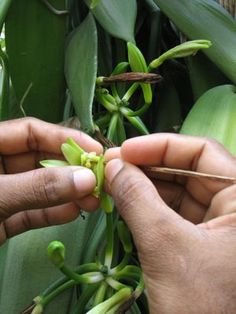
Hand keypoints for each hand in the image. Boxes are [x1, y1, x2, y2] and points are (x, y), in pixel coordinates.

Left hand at [0, 117, 102, 244]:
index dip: (64, 138)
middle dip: (71, 171)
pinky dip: (53, 213)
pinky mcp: (5, 219)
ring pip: (41, 188)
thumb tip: (86, 178)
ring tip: (93, 200)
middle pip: (41, 161)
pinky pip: (32, 212)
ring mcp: (3, 193)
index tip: (95, 151)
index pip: (31, 132)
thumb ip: (40, 186)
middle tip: (99, 181)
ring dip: (67, 194)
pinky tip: (73, 213)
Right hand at [105, 134, 235, 313]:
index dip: (160, 147)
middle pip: (186, 171)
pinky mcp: (201, 242)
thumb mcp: (166, 246)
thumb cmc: (203, 303)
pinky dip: (147, 207)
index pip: (201, 152)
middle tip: (112, 167)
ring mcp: (218, 225)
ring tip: (113, 183)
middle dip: (147, 167)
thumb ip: (137, 199)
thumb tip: (114, 165)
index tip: (125, 150)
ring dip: (143, 187)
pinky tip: (125, 203)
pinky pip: (172, 214)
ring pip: (176, 192)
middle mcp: (234, 207)